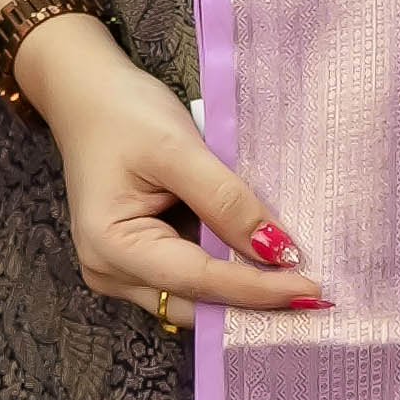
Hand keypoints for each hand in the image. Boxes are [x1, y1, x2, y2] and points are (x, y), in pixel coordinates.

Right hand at [15, 14, 323, 316]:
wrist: (84, 94)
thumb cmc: (123, 113)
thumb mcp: (179, 148)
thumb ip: (227, 200)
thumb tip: (278, 250)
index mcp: (112, 246)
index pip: (200, 279)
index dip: (258, 289)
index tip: (311, 289)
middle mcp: (110, 271)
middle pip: (195, 304)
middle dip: (252, 304)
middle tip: (314, 299)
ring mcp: (120, 272)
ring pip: (193, 300)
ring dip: (242, 294)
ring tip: (297, 284)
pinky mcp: (135, 262)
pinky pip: (187, 282)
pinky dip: (225, 276)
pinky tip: (263, 267)